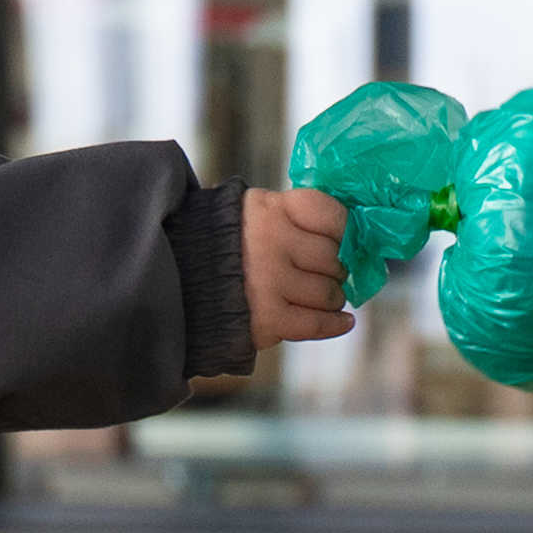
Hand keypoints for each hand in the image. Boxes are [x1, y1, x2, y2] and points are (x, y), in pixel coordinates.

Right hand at [243, 186, 351, 346]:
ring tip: (322, 296)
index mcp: (271, 208)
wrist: (180, 283)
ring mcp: (270, 281)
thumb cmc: (227, 247)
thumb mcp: (256, 213)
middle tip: (326, 273)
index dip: (345, 232)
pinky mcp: (267, 317)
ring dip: (331, 297)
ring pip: (329, 293)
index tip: (344, 241)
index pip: (331, 215)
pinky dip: (334, 324)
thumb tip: (352, 237)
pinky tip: (343, 321)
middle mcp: (272, 241)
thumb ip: (296, 218)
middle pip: (334, 258)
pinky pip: (317, 323)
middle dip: (336, 269)